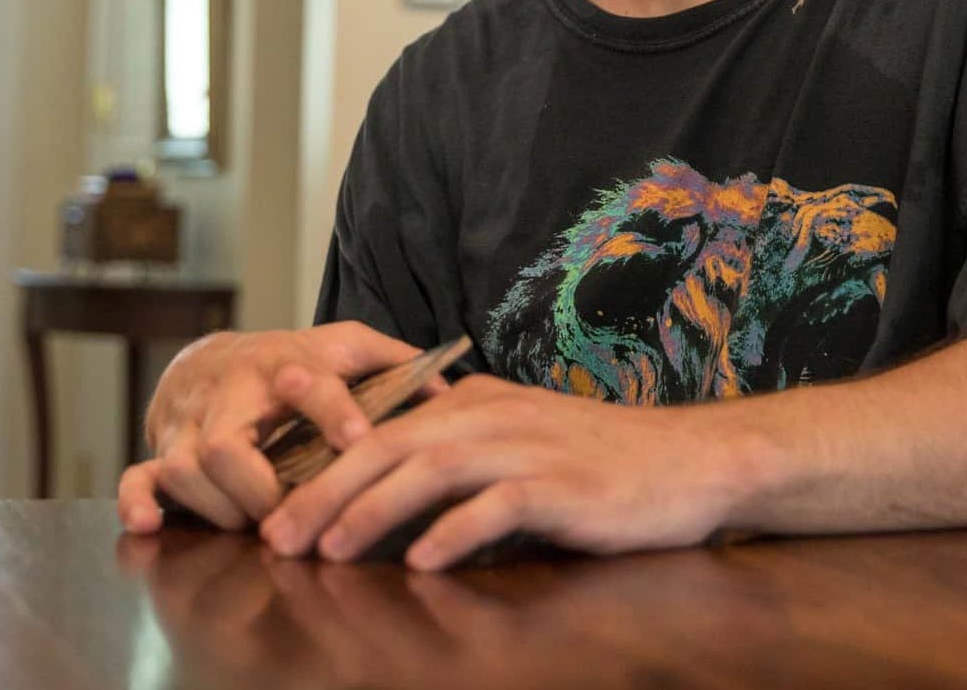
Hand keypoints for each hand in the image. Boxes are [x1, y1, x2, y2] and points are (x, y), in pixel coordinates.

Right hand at [117, 322, 443, 533]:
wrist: (212, 354)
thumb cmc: (290, 359)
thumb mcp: (342, 347)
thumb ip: (394, 362)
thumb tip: (453, 386)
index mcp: (282, 365)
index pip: (307, 383)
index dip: (332, 411)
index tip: (360, 441)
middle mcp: (230, 397)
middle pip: (228, 447)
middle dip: (259, 490)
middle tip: (291, 515)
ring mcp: (189, 426)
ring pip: (185, 471)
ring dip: (218, 509)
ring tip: (252, 526)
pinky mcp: (159, 449)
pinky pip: (137, 477)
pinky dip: (138, 502)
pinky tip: (151, 525)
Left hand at [256, 374, 750, 570]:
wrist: (691, 461)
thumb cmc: (604, 464)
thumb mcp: (523, 443)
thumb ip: (465, 455)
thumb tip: (394, 489)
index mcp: (476, 403)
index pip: (382, 428)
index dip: (324, 467)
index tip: (275, 508)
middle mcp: (494, 415)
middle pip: (390, 444)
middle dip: (325, 490)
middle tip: (275, 537)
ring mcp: (528, 447)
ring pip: (430, 468)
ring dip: (371, 509)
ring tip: (327, 551)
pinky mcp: (562, 484)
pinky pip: (496, 505)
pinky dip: (454, 532)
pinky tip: (420, 563)